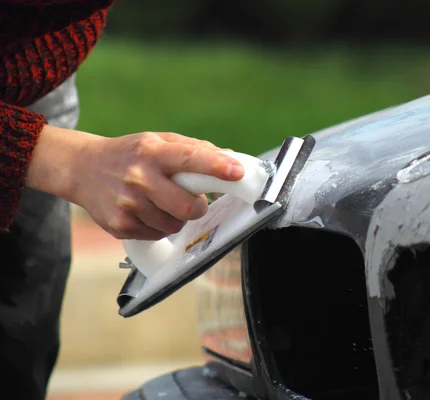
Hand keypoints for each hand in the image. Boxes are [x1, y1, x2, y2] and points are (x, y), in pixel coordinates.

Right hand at [27, 127, 244, 239]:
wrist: (82, 169)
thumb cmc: (130, 154)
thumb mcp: (157, 141)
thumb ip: (193, 149)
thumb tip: (230, 158)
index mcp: (151, 152)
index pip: (189, 158)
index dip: (216, 166)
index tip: (236, 171)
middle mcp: (138, 178)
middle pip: (186, 207)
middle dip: (198, 207)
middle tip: (194, 202)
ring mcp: (127, 204)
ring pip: (174, 225)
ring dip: (178, 218)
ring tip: (163, 202)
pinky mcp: (119, 226)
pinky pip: (157, 235)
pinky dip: (160, 226)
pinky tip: (147, 211)